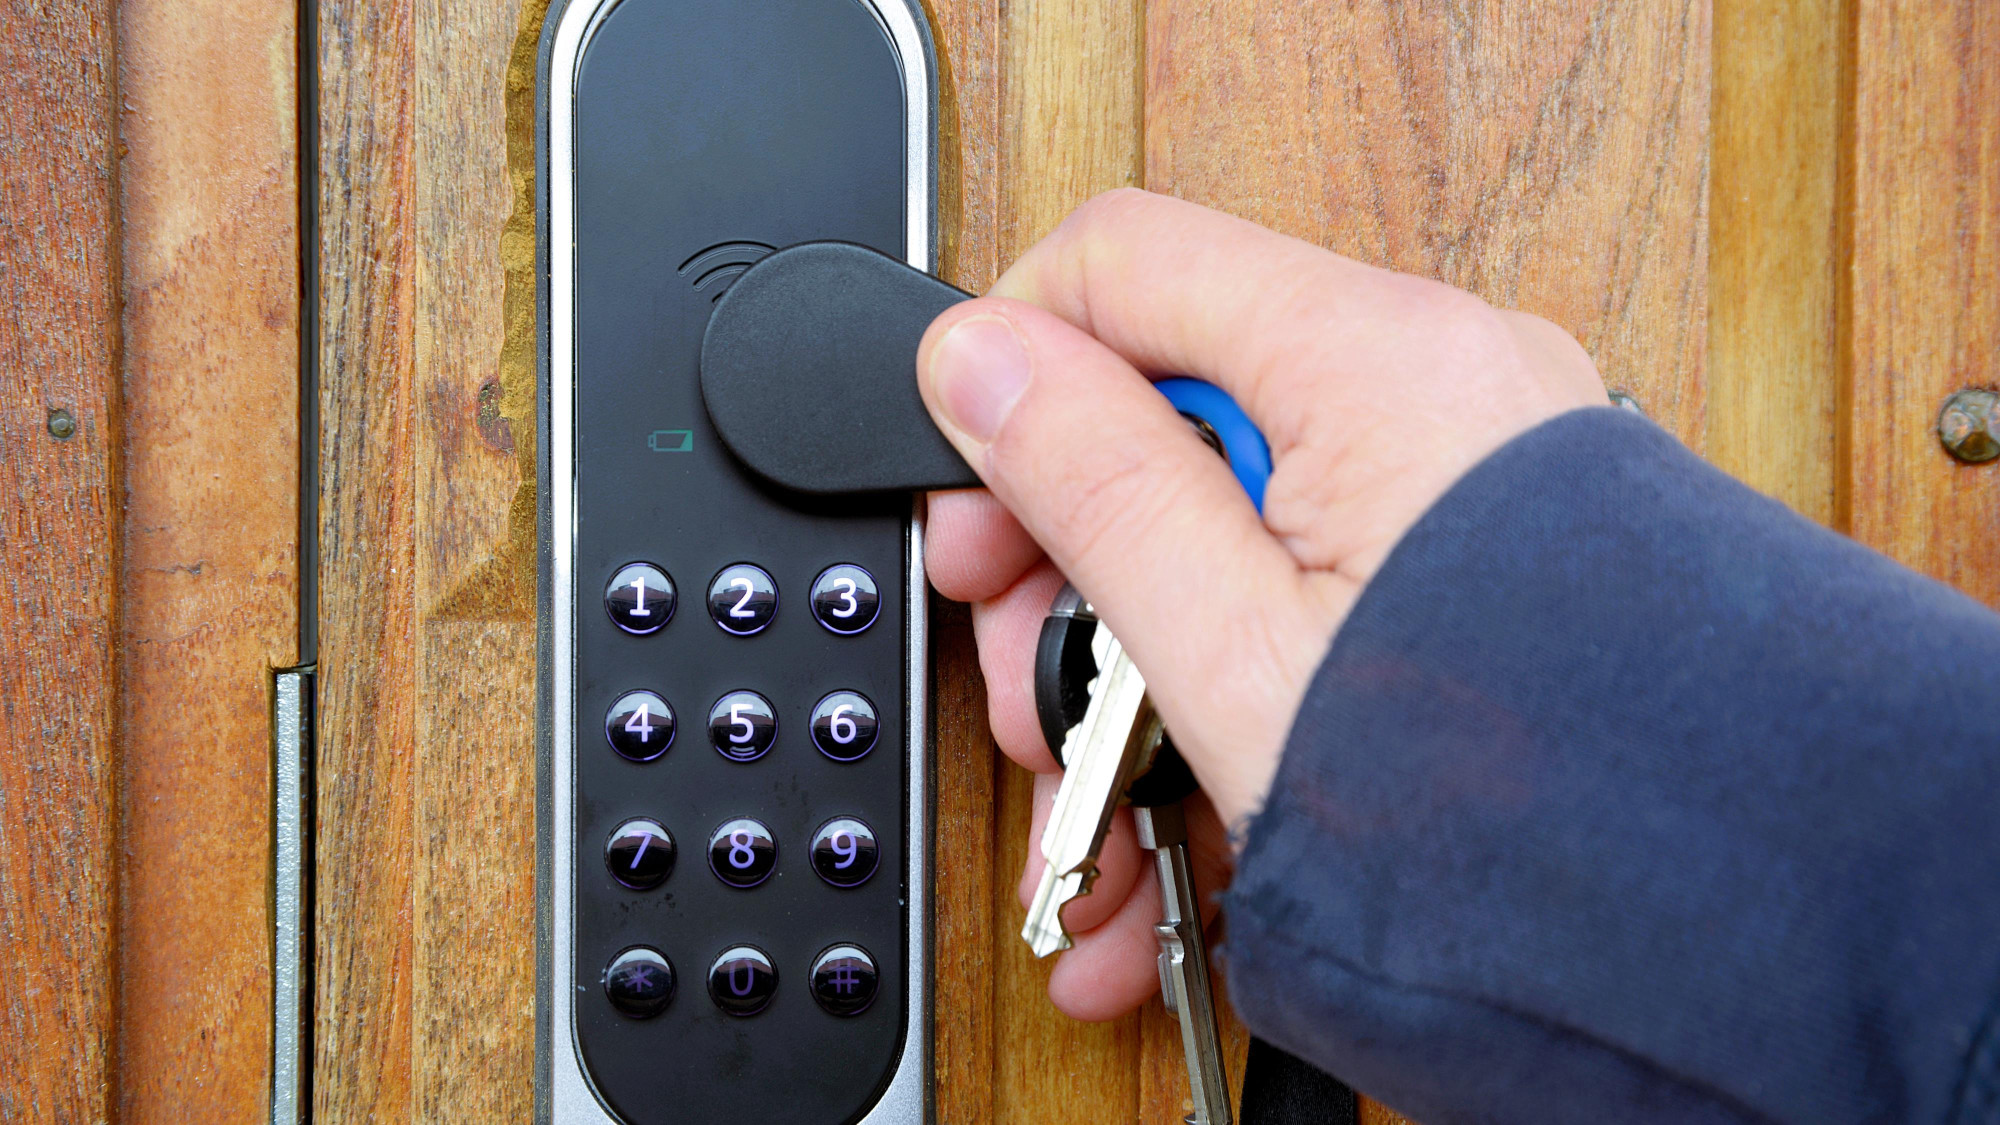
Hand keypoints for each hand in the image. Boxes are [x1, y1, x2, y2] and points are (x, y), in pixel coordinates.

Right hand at [917, 189, 1605, 1019]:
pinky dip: (1235, 682)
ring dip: (1141, 660)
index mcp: (1373, 361)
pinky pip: (1313, 581)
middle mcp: (1439, 385)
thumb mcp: (1231, 645)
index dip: (1012, 369)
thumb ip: (1089, 477)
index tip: (970, 496)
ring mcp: (1468, 473)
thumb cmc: (1509, 801)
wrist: (1717, 938)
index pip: (1123, 263)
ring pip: (1232, 518)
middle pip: (1170, 407)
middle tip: (1032, 679)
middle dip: (1070, 560)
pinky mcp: (1485, 557)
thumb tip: (979, 360)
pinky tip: (1176, 817)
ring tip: (1099, 806)